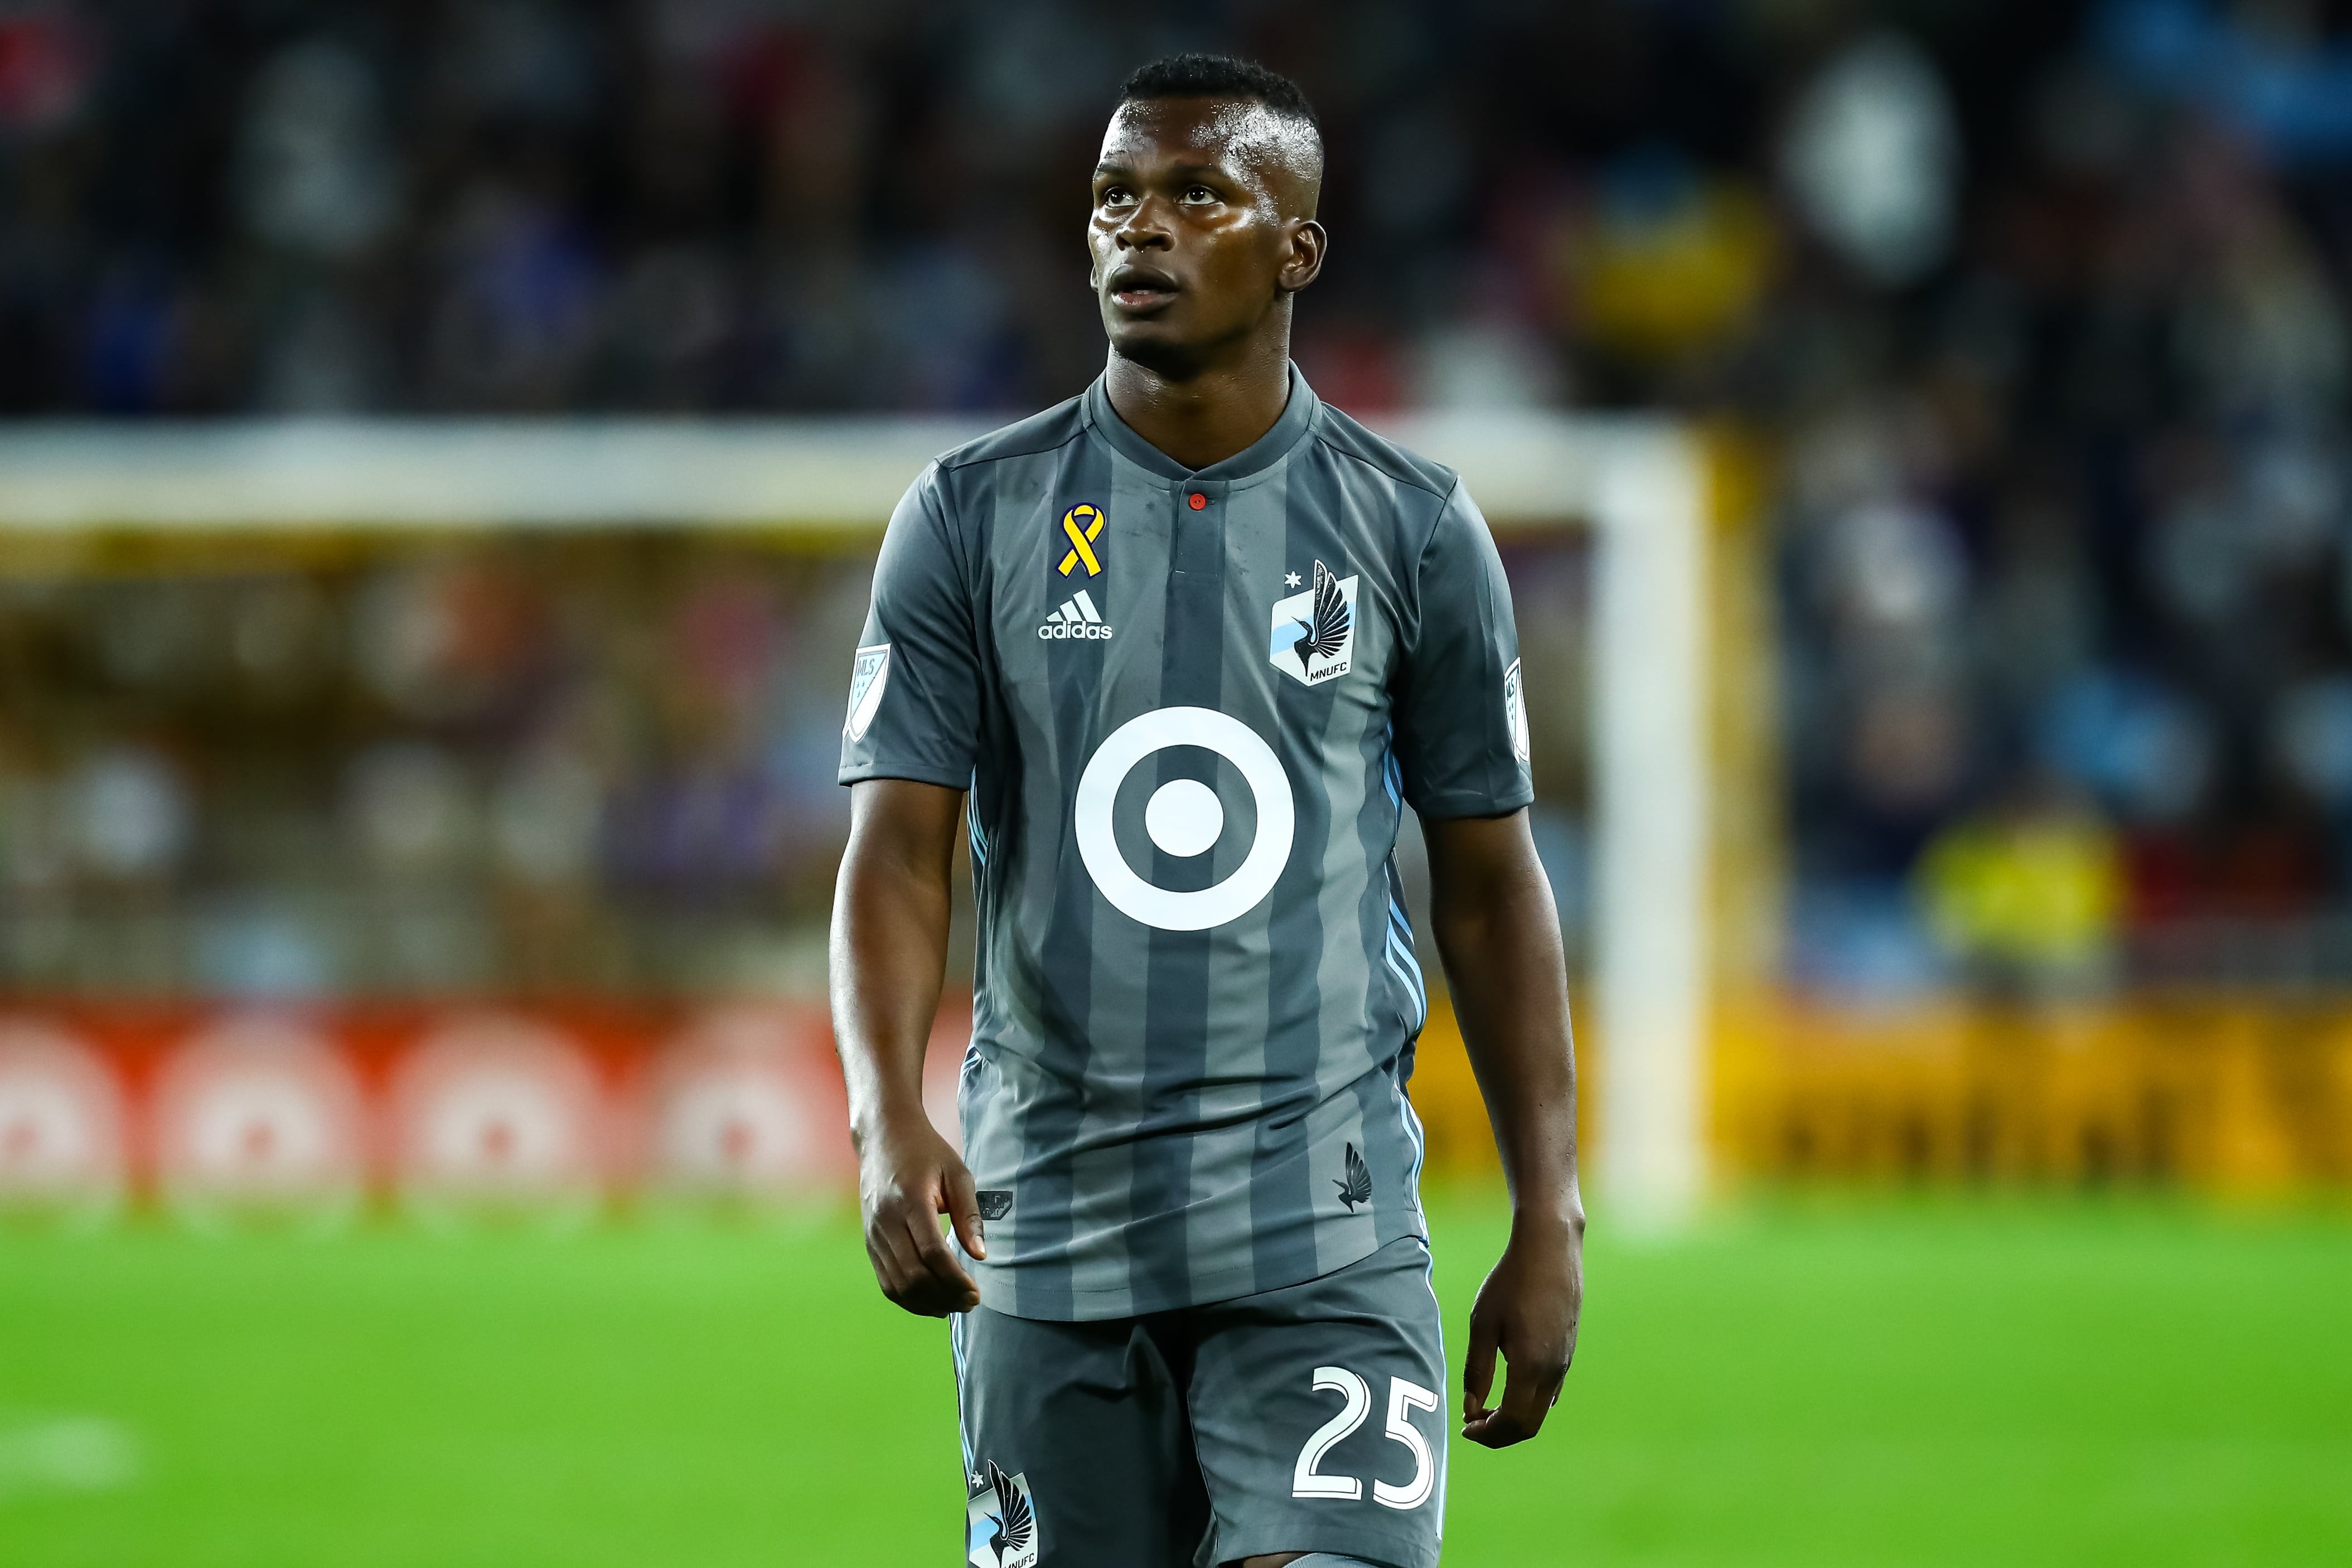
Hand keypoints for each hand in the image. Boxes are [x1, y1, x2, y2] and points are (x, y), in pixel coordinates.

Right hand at [855, 1110, 984, 1316]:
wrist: (883, 1137)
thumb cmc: (926, 1152)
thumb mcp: (957, 1173)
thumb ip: (969, 1214)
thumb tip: (981, 1254)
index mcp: (910, 1200)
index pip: (932, 1253)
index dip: (955, 1279)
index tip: (976, 1292)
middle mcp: (886, 1221)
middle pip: (914, 1275)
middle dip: (945, 1296)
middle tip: (971, 1302)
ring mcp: (873, 1234)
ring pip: (898, 1285)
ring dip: (928, 1303)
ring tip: (955, 1305)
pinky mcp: (869, 1242)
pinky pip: (886, 1282)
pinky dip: (909, 1299)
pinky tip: (932, 1301)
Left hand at [1461, 1206, 1582, 1446]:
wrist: (1551, 1250)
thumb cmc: (1511, 1282)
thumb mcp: (1483, 1324)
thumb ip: (1477, 1370)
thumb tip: (1470, 1409)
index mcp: (1531, 1367)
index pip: (1512, 1422)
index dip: (1487, 1434)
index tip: (1464, 1428)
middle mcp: (1554, 1371)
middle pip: (1529, 1425)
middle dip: (1499, 1433)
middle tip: (1472, 1425)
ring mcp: (1565, 1363)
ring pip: (1541, 1410)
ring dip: (1513, 1418)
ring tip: (1484, 1408)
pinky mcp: (1567, 1351)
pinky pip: (1549, 1392)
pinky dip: (1527, 1402)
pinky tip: (1508, 1389)